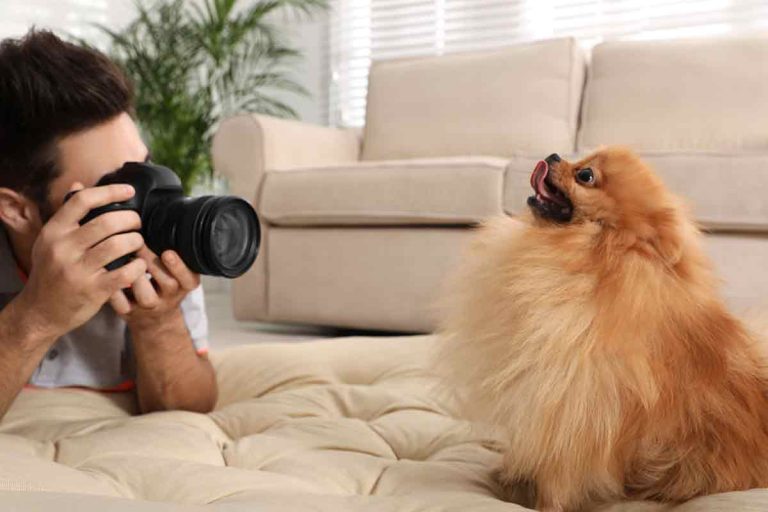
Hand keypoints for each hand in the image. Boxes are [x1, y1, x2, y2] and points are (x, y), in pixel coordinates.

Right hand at [17, 182, 146, 340]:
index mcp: (54, 232)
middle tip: (137, 223)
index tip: (129, 191)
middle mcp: (63, 248)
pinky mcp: (93, 290)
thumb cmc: (51, 272)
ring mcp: (78, 270)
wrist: (39, 311)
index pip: (83, 201)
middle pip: (107, 222)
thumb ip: (66, 215)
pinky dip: (138, 266)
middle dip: (131, 219)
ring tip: (138, 242)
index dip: (110, 191)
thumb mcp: (50, 241)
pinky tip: (139, 265)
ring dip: (136, 241)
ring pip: (118, 245)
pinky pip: (125, 272)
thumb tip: (79, 185)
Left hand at [110, 247, 199, 329]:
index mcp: (185, 284)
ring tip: (122, 257)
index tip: (168, 253)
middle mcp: (170, 297)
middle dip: (152, 262)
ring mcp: (149, 306)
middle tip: (138, 243)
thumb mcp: (176, 270)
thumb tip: (162, 216)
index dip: (180, 267)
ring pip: (145, 294)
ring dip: (133, 274)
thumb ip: (172, 251)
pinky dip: (113, 288)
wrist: (153, 318)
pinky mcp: (129, 312)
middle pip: (167, 283)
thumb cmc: (161, 283)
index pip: (190, 279)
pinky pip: (120, 303)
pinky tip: (106, 271)